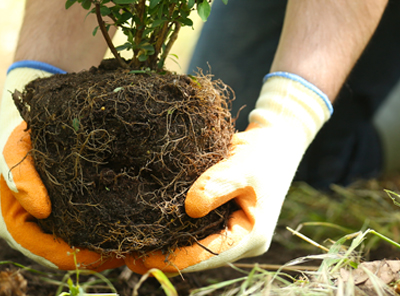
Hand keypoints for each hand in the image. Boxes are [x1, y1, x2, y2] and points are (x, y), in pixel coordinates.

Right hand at [0, 62, 123, 270]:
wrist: (32, 118)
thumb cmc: (22, 134)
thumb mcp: (16, 149)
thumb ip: (21, 176)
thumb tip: (42, 210)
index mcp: (14, 223)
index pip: (46, 252)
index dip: (74, 258)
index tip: (102, 255)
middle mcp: (33, 228)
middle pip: (65, 253)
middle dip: (94, 256)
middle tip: (127, 252)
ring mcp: (49, 221)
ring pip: (77, 243)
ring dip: (102, 245)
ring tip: (133, 241)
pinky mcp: (65, 209)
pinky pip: (85, 226)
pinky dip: (103, 227)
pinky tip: (127, 220)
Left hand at [125, 73, 332, 273]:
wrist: (273, 140)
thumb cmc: (262, 153)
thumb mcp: (244, 166)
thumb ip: (218, 185)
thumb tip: (190, 208)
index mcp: (250, 236)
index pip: (208, 255)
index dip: (175, 258)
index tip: (143, 256)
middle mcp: (238, 239)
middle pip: (197, 256)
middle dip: (164, 255)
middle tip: (126, 254)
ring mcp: (228, 228)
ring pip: (193, 244)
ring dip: (165, 244)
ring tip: (129, 245)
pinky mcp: (219, 215)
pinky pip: (194, 228)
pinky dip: (172, 228)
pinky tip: (147, 225)